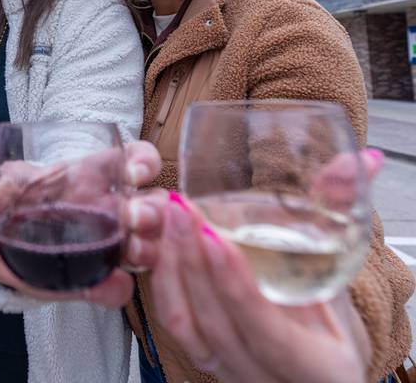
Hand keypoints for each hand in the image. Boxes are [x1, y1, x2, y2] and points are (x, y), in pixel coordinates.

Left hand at [0, 139, 161, 306]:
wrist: (13, 243)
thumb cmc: (25, 201)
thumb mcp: (14, 190)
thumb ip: (2, 190)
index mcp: (102, 175)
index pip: (138, 160)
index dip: (144, 162)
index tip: (135, 171)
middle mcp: (120, 207)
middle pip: (155, 204)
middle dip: (151, 211)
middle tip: (135, 218)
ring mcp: (119, 243)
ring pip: (152, 243)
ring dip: (146, 247)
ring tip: (130, 252)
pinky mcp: (107, 277)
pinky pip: (124, 286)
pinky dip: (117, 287)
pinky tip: (107, 286)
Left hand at [148, 148, 383, 382]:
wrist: (315, 364)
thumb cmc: (331, 320)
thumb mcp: (342, 273)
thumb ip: (342, 215)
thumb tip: (363, 161)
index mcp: (315, 366)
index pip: (268, 331)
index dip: (238, 287)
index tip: (215, 238)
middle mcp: (263, 375)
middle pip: (216, 323)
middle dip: (193, 261)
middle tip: (181, 208)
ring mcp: (227, 370)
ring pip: (185, 323)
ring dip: (171, 266)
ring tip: (168, 216)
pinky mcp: (202, 356)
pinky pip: (173, 321)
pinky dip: (162, 279)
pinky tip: (159, 241)